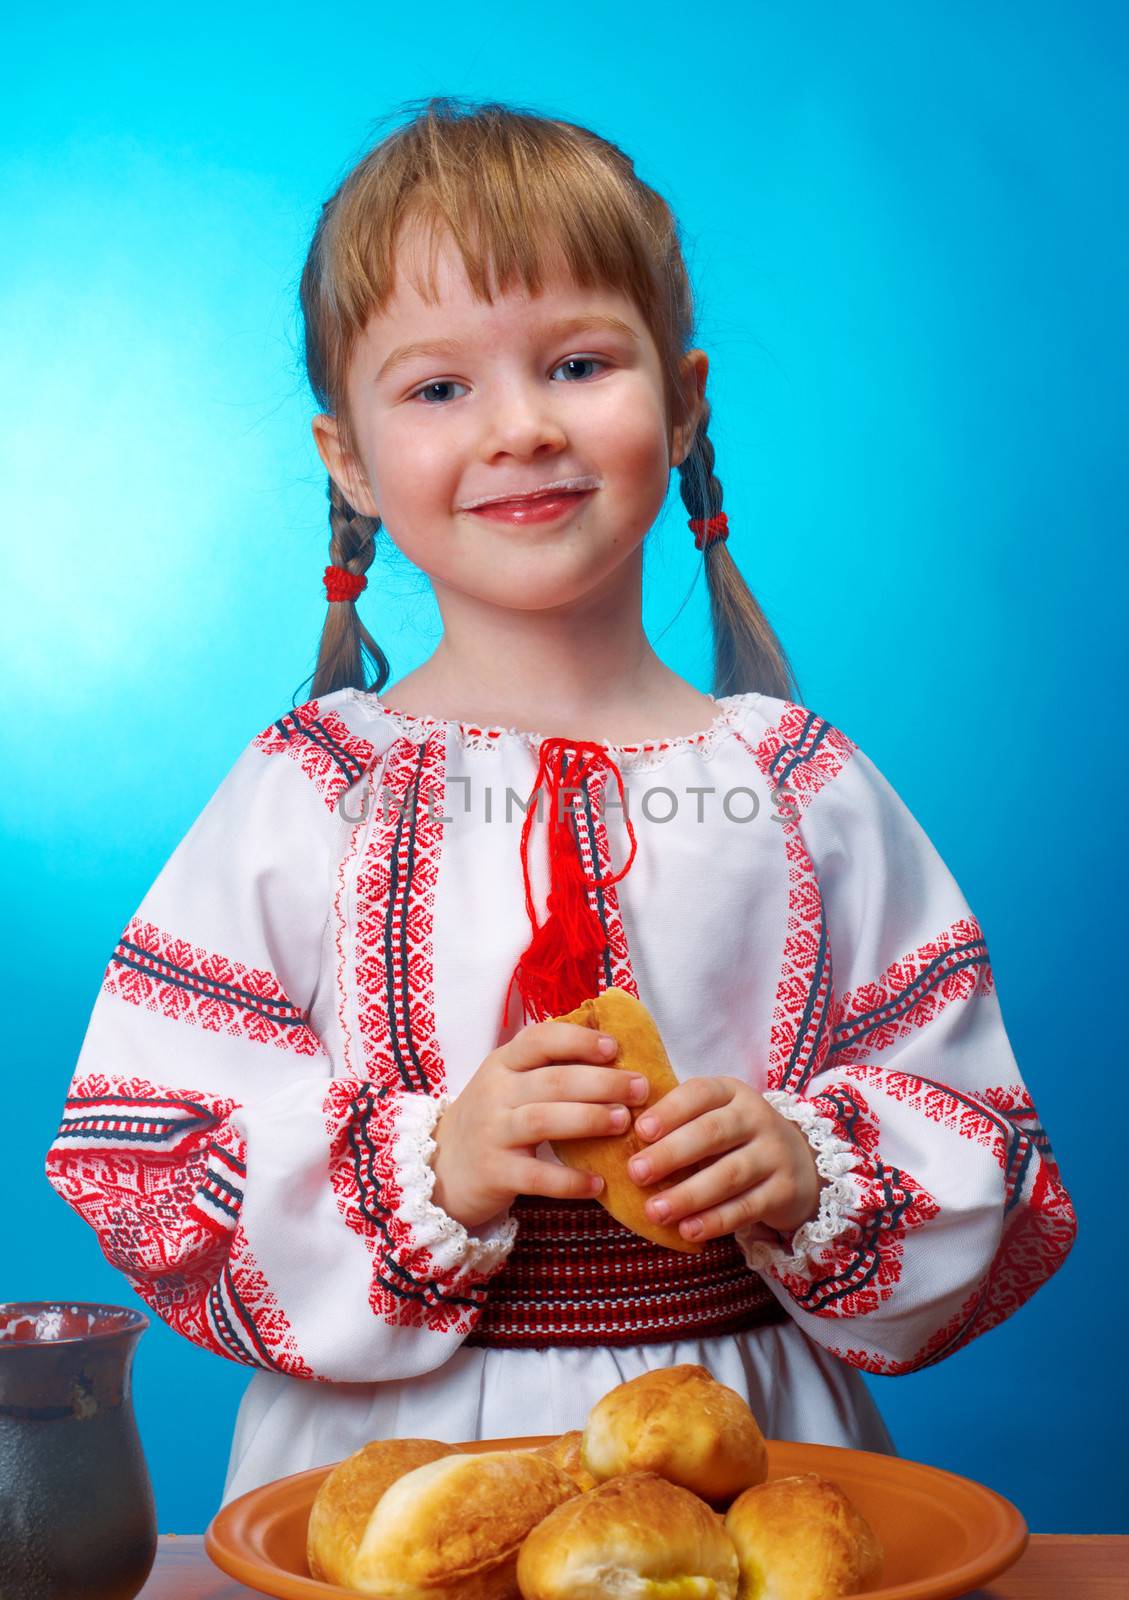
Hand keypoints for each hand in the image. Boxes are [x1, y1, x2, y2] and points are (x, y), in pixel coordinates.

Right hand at [430, 1022, 650, 1232]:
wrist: (441, 1169)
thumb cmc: (492, 1119)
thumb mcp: (508, 1084)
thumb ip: (548, 1069)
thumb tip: (614, 1056)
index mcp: (502, 1063)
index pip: (540, 1039)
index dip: (578, 1040)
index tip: (614, 1048)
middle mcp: (495, 1093)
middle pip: (552, 1080)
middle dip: (601, 1082)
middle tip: (639, 1088)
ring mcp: (492, 1133)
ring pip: (543, 1120)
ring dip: (589, 1119)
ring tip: (623, 1122)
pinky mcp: (494, 1172)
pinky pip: (536, 1175)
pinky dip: (569, 1180)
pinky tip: (598, 1183)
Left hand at [626, 1076, 825, 1243]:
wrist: (803, 1164)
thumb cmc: (736, 1140)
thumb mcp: (715, 1118)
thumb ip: (679, 1125)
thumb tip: (622, 1140)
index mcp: (732, 1092)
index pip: (700, 1093)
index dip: (670, 1111)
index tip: (640, 1131)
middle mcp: (757, 1117)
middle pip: (713, 1133)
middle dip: (671, 1154)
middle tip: (637, 1173)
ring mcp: (775, 1154)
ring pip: (729, 1174)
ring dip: (689, 1194)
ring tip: (655, 1211)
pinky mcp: (785, 1191)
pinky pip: (746, 1207)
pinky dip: (715, 1221)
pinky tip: (687, 1230)